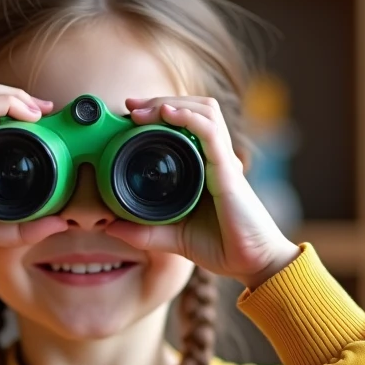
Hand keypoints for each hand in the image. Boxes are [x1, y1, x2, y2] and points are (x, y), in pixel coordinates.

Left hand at [106, 96, 300, 288]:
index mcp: (205, 166)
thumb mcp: (173, 238)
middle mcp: (216, 158)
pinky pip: (210, 132)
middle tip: (130, 105)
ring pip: (204, 111)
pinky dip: (189, 118)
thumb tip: (109, 226)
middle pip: (195, 108)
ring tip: (143, 109)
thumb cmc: (223, 247)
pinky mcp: (228, 171)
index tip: (129, 114)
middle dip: (161, 100)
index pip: (186, 123)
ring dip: (172, 103)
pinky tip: (168, 114)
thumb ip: (144, 232)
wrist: (254, 264)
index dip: (159, 111)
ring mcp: (224, 161)